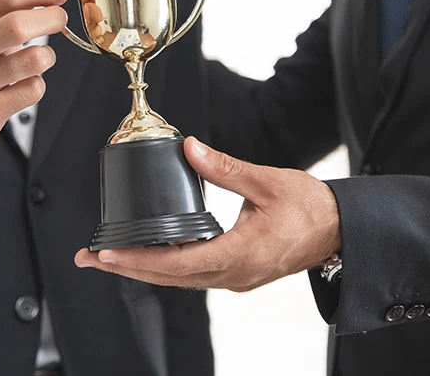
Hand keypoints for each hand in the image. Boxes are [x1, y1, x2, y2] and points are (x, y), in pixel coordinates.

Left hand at [75, 137, 341, 291]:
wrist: (341, 231)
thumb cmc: (311, 208)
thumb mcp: (267, 181)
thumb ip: (225, 168)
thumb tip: (190, 149)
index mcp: (240, 254)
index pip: (176, 263)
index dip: (138, 259)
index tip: (107, 252)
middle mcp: (233, 274)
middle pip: (167, 278)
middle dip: (125, 268)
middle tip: (88, 258)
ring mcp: (235, 278)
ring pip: (178, 280)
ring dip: (142, 269)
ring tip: (108, 257)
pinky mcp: (237, 273)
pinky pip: (193, 275)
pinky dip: (166, 266)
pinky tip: (149, 254)